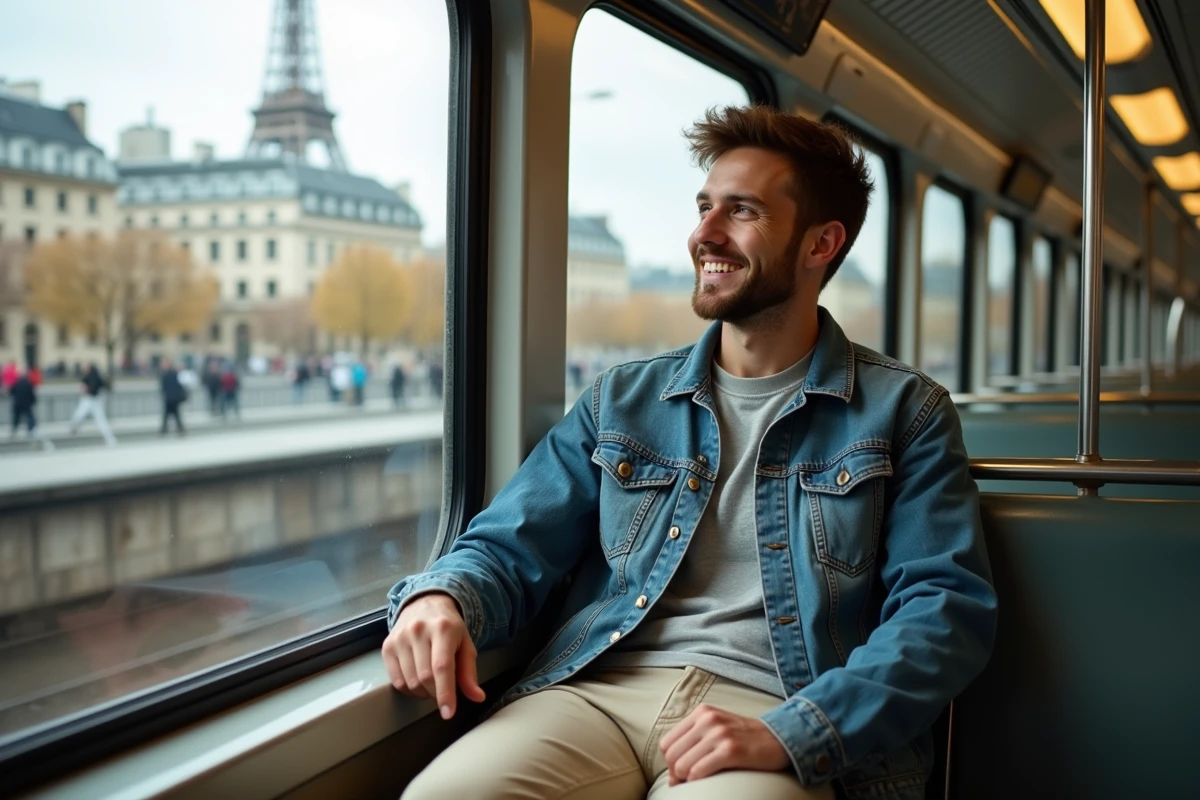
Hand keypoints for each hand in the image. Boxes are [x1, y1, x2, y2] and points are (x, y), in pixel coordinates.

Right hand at [381, 592, 485, 718]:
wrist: (425, 604)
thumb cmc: (448, 628)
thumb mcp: (465, 644)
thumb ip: (470, 673)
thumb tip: (477, 697)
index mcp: (443, 629)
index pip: (442, 667)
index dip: (445, 693)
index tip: (448, 713)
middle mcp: (419, 630)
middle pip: (425, 677)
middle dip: (436, 693)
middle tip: (442, 690)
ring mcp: (400, 638)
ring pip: (410, 682)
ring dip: (422, 693)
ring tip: (431, 683)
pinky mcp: (387, 646)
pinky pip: (396, 681)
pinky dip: (408, 689)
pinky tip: (416, 681)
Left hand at [659, 704, 789, 785]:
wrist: (778, 738)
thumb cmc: (746, 738)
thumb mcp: (717, 727)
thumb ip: (695, 739)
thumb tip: (673, 769)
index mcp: (701, 713)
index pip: (667, 742)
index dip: (670, 762)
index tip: (679, 774)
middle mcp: (707, 720)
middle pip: (672, 755)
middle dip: (675, 773)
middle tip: (686, 782)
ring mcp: (719, 734)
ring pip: (682, 765)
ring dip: (686, 779)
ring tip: (697, 782)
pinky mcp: (730, 750)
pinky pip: (698, 771)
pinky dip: (697, 781)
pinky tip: (706, 781)